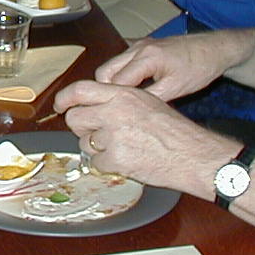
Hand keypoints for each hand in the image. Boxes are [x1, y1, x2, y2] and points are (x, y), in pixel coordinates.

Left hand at [52, 81, 234, 198]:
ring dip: (97, 148)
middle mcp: (114, 111)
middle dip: (82, 128)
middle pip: (75, 119)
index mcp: (122, 94)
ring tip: (123, 147)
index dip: (65, 99)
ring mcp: (113, 135)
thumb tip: (91, 105)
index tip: (60, 106)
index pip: (79, 90)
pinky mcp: (115, 158)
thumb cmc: (174, 130)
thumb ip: (117, 100)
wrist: (194, 155)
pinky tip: (128, 160)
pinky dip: (108, 165)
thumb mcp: (146, 101)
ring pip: (84, 143)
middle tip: (97, 133)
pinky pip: (97, 162)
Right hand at [93, 34, 249, 101]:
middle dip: (107, 90)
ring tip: (126, 99)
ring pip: (111, 65)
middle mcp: (137, 48)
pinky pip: (121, 60)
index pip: (115, 81)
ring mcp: (138, 45)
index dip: (113, 99)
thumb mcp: (176, 88)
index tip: (115, 114)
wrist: (214, 49)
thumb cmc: (200, 67)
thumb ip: (150, 98)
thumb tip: (129, 110)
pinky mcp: (141, 45)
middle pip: (104, 71)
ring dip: (114, 82)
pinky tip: (132, 86)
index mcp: (146, 57)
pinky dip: (121, 73)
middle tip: (118, 107)